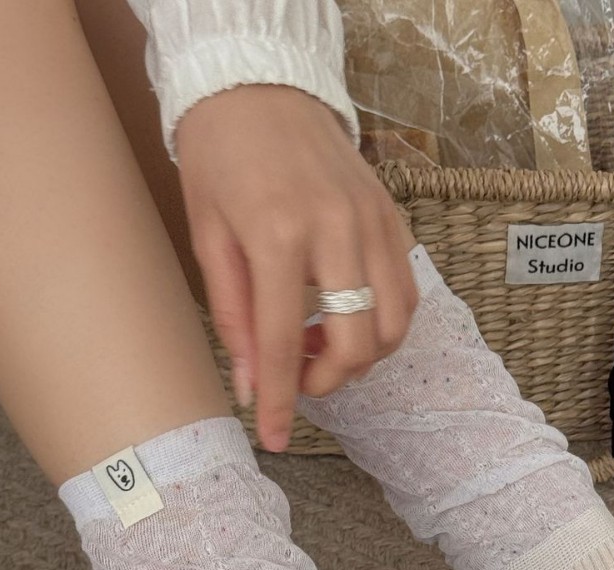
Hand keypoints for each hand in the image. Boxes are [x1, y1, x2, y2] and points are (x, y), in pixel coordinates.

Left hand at [175, 84, 418, 451]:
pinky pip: (405, 295)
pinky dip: (382, 324)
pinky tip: (348, 317)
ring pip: (392, 327)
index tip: (273, 439)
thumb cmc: (222, 157)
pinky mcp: (394, 220)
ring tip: (320, 342)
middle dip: (327, 380)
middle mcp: (337, 231)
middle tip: (298, 374)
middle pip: (355, 344)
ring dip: (359, 356)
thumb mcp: (208, 236)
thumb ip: (234, 315)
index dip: (280, 401)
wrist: (261, 85)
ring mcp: (374, 225)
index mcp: (277, 234)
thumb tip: (251, 384)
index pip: (281, 343)